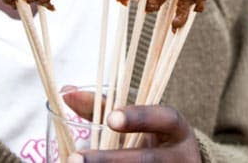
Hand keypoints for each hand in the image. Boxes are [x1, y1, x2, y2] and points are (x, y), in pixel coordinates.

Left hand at [75, 106, 200, 162]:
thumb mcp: (138, 123)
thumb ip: (106, 106)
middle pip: (147, 160)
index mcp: (176, 129)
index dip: (139, 117)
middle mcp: (180, 156)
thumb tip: (67, 91)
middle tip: (74, 158)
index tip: (111, 118)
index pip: (165, 118)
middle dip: (109, 161)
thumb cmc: (151, 140)